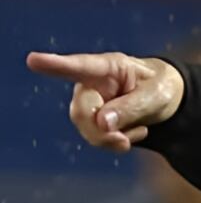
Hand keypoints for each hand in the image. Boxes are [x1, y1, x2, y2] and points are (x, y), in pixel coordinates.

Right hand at [26, 52, 184, 152]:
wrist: (164, 99)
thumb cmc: (159, 88)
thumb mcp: (156, 96)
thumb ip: (131, 107)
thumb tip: (102, 123)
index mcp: (109, 67)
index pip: (80, 66)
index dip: (56, 65)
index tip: (34, 60)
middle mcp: (91, 83)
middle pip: (81, 111)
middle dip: (101, 131)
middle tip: (124, 141)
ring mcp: (87, 102)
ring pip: (86, 128)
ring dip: (111, 139)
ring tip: (138, 131)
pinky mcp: (90, 119)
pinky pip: (95, 139)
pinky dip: (114, 143)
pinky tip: (130, 134)